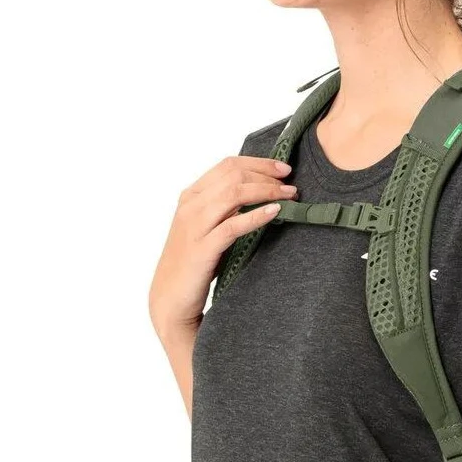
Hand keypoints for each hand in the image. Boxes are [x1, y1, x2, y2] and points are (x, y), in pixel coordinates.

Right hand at [148, 154, 297, 340]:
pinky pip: (233, 225)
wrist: (170, 298)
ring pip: (234, 194)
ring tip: (289, 197)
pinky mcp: (202, 248)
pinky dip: (256, 216)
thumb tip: (261, 196)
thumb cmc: (194, 264)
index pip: (227, 165)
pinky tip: (275, 212)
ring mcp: (195, 226)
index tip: (283, 169)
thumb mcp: (207, 228)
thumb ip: (226, 210)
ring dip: (267, 191)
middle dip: (267, 176)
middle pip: (234, 175)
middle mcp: (191, 206)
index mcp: (191, 196)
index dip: (259, 163)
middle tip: (291, 184)